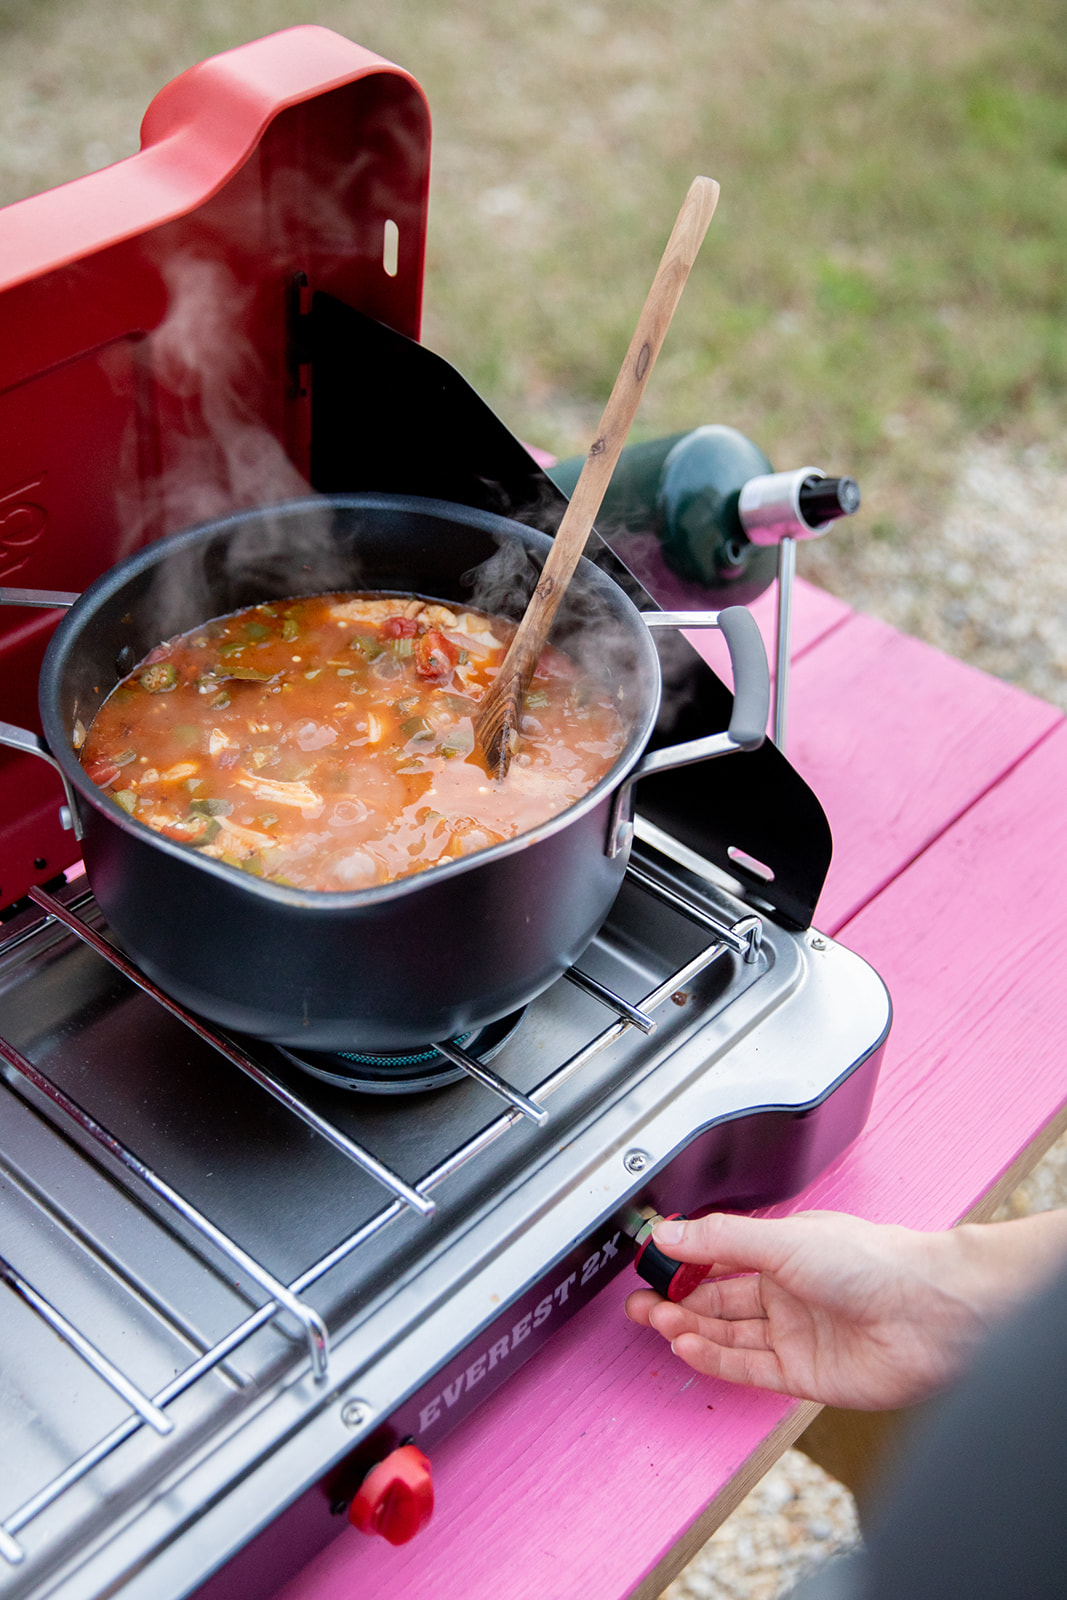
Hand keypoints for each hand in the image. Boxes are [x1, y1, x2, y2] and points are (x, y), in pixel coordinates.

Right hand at [624, 1208, 1066, 1408]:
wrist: (928, 1313)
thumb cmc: (873, 1262)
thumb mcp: (782, 1239)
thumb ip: (720, 1240)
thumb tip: (668, 1233)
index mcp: (786, 1251)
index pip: (722, 1256)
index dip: (685, 1260)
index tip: (650, 1260)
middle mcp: (789, 1292)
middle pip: (719, 1299)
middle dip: (678, 1299)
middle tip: (639, 1300)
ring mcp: (796, 1334)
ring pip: (729, 1334)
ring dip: (690, 1328)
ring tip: (654, 1320)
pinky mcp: (805, 1374)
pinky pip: (749, 1368)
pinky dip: (715, 1358)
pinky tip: (688, 1345)